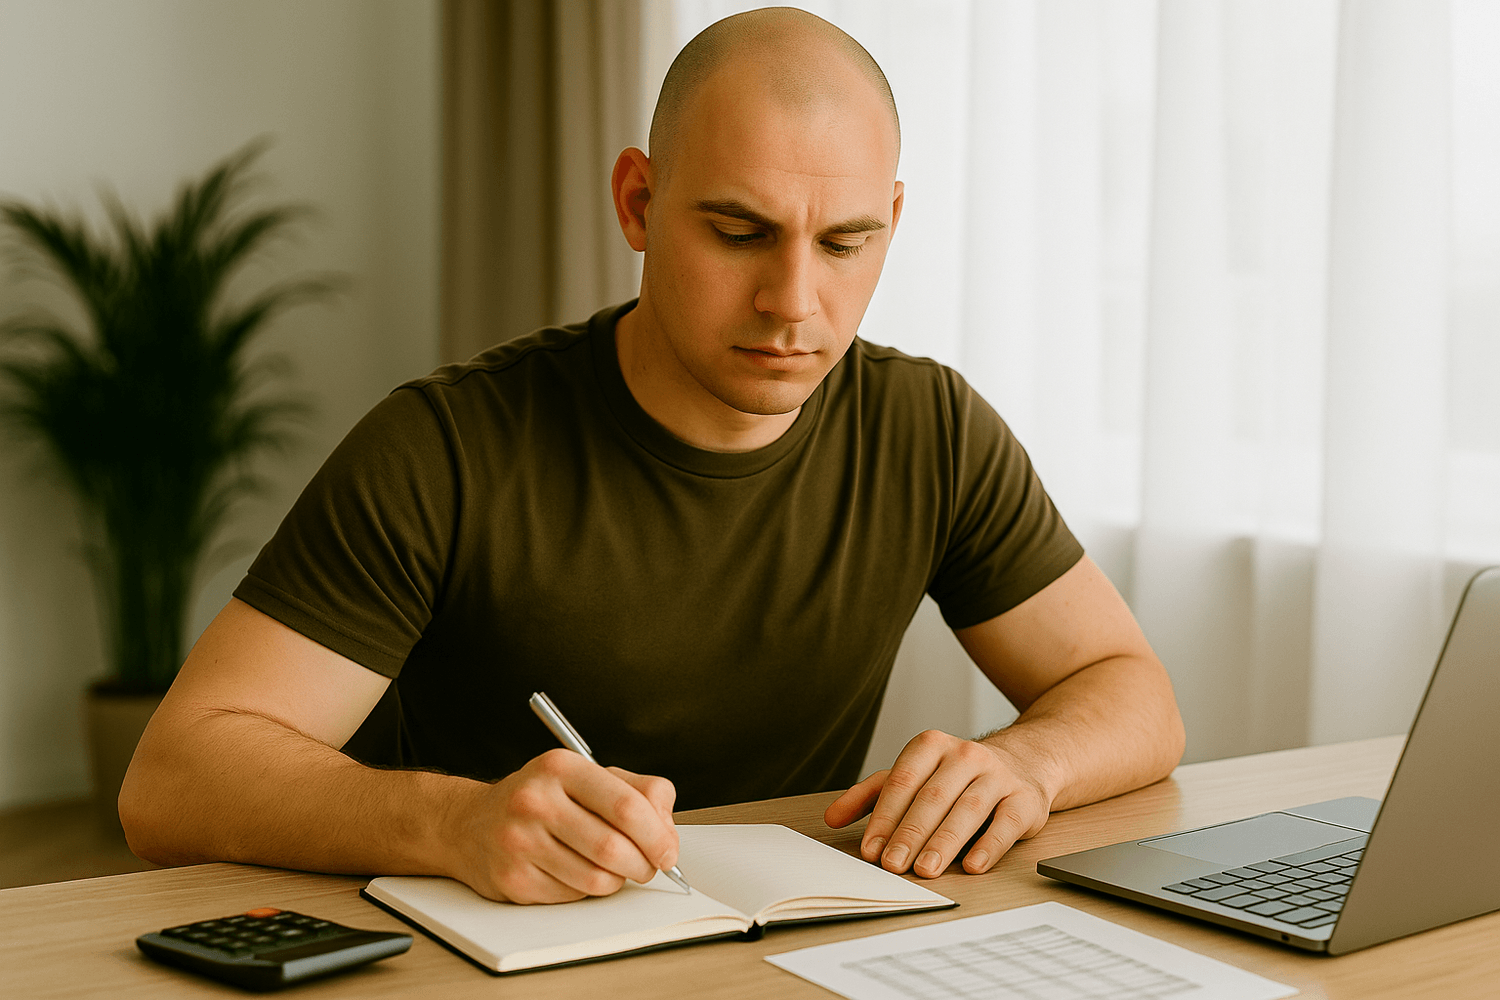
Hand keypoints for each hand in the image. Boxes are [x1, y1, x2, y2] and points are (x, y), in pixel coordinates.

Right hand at [450, 749, 678, 903]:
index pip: (626, 805)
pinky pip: (573, 897)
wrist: (469, 824)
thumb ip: (638, 792)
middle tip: (648, 866)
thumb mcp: (587, 776)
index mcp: (561, 767)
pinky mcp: (513, 880)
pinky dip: (586, 891)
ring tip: (612, 868)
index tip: (668, 851)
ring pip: (596, 879)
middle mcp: (536, 801)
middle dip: (644, 865)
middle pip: (614, 847)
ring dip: (617, 880)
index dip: (658, 835)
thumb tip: (667, 831)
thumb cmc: (540, 799)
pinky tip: (575, 872)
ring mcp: (520, 842)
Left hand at [824, 730, 1051, 877]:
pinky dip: (989, 846)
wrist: (1023, 763)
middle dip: (910, 834)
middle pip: (931, 798)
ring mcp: (997, 776)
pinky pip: (1005, 824)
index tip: (871, 849)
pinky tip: (973, 865)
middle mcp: (965, 756)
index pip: (901, 782)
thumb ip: (870, 795)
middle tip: (893, 864)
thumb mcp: (912, 776)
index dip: (884, 817)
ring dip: (944, 843)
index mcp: (931, 746)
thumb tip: (832, 817)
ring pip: (966, 810)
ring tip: (926, 870)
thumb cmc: (956, 776)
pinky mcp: (1024, 800)